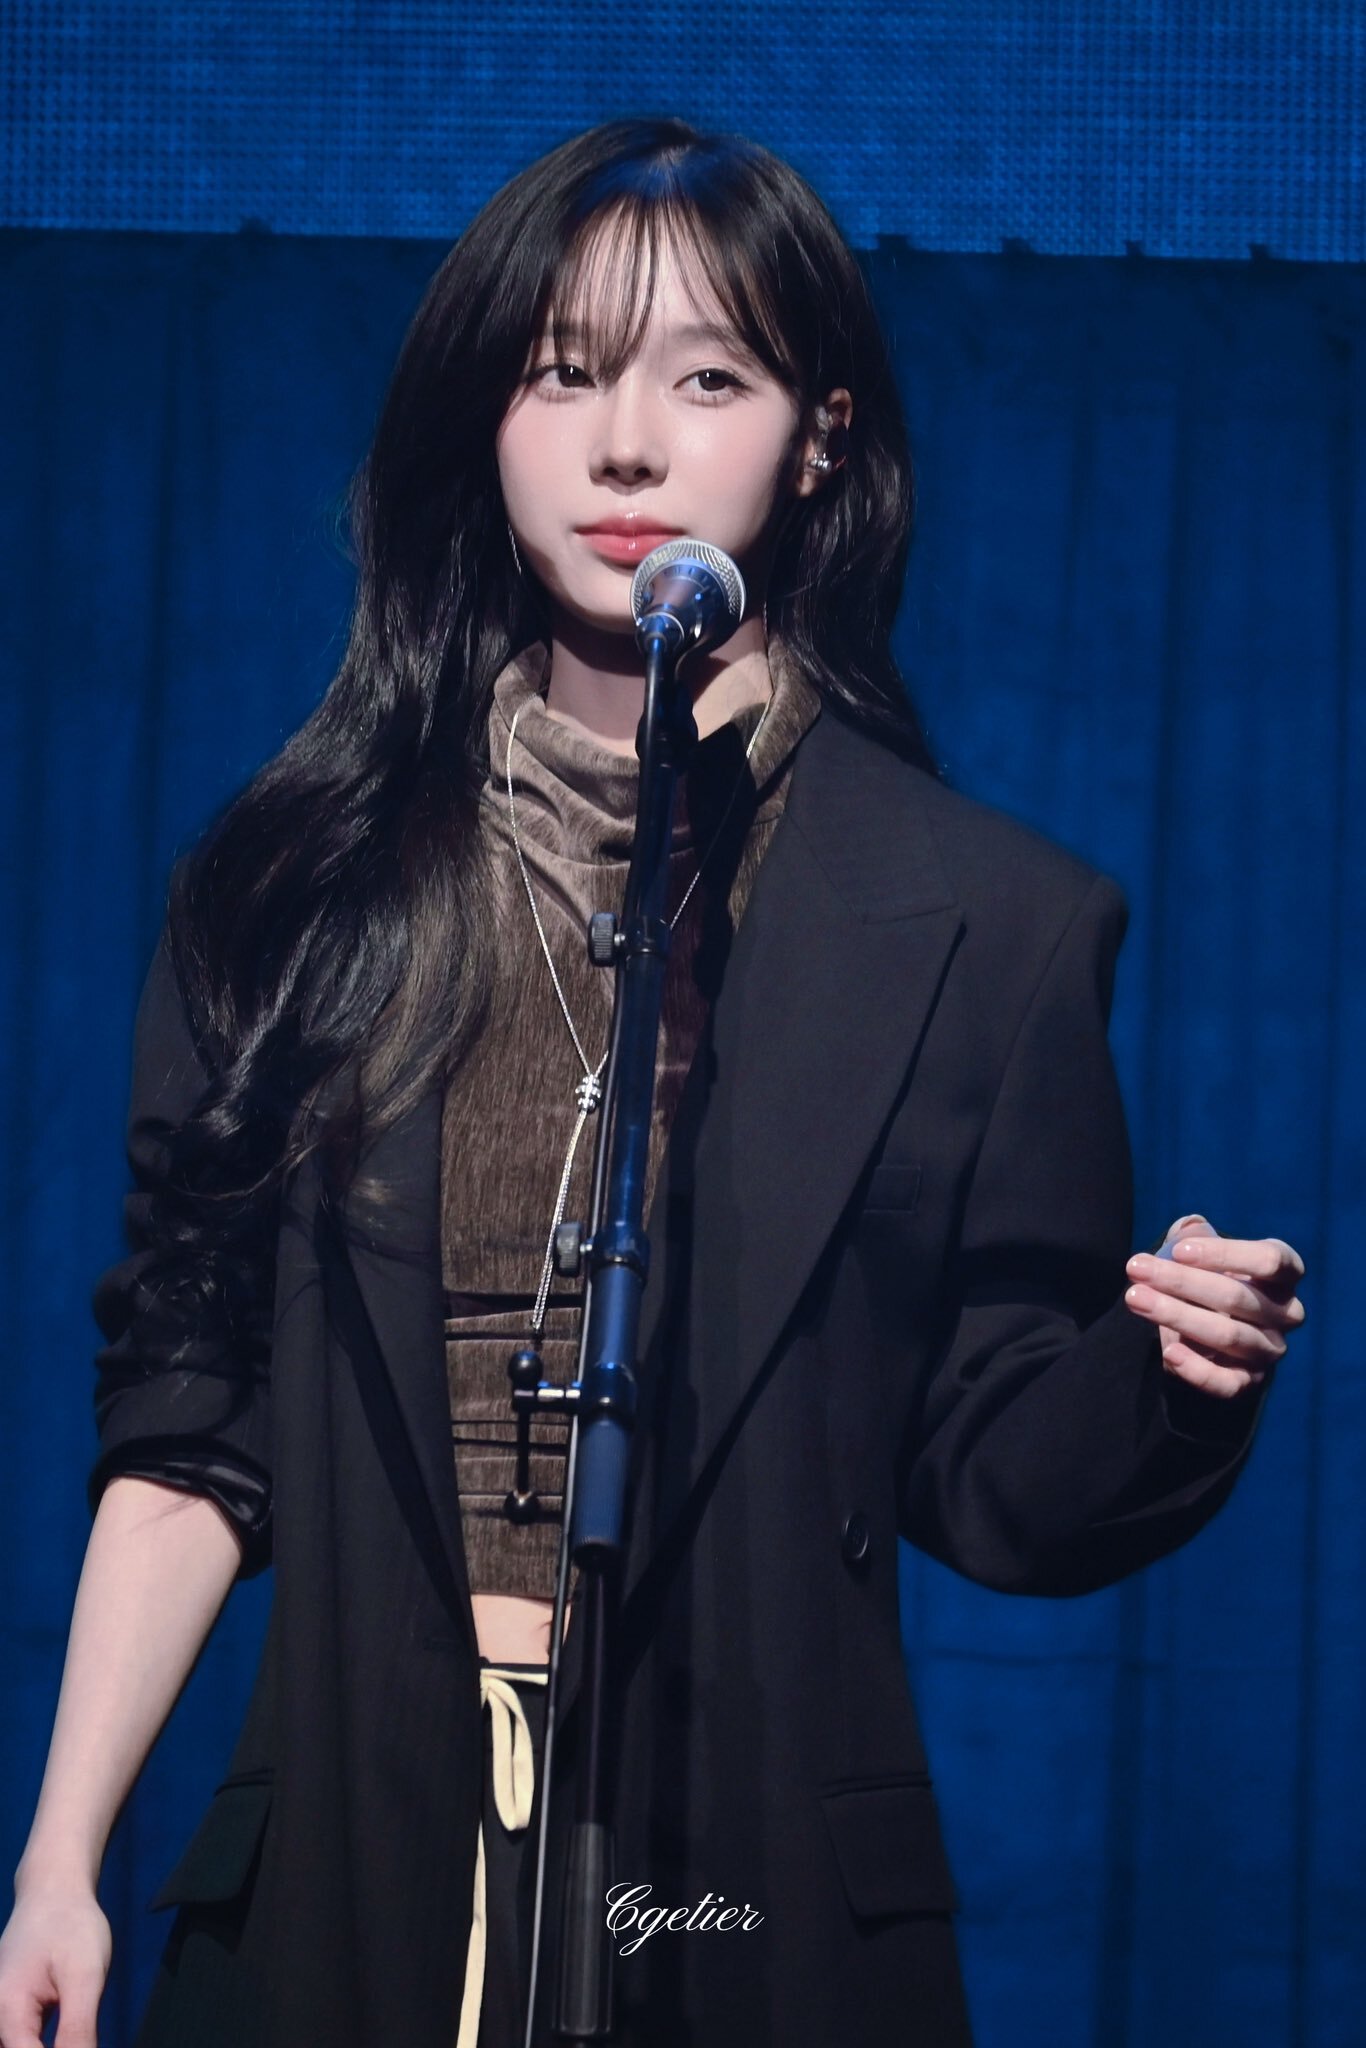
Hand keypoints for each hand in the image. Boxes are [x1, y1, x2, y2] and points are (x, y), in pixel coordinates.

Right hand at [0, 1884, 110, 2047]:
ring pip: (20, 2047)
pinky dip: (40, 2043)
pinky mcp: (13, 2011)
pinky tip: (68, 2038)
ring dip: (48, 2045)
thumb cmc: (70, 1924)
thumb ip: (78, 2030)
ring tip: (74, 2022)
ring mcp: (3, 2014)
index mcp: (7, 2012)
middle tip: (80, 2032)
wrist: (55, 1889)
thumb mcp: (84, 1977)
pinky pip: (23, 2040)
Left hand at [1123, 1213, 1305, 1399]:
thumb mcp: (1201, 1252)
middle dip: (1181, 1281)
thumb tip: (1190, 1228)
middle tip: (1135, 1268)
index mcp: (1283, 1275)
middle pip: (1237, 1296)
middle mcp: (1286, 1313)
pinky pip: (1229, 1383)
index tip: (1178, 1251)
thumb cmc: (1207, 1278)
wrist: (1209, 1330)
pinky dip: (1199, 1370)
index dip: (1226, 1254)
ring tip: (1134, 1298)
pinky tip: (1169, 1352)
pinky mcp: (1250, 1381)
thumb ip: (1194, 1236)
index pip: (1271, 1260)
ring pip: (1228, 1335)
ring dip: (1177, 1316)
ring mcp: (1270, 1350)